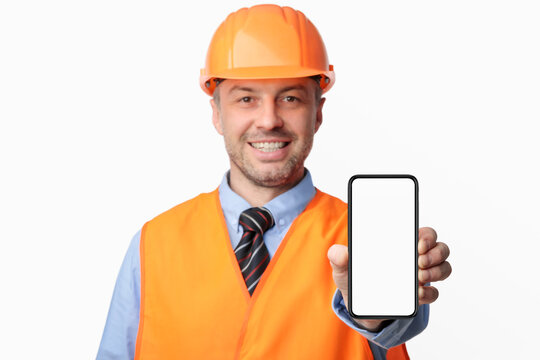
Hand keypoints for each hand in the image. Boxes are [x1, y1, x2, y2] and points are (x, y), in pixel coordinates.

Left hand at [327, 226, 451, 330]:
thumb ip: (338, 258)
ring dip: (436, 271)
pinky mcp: (420, 296)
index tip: (418, 242)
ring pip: (444, 267)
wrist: (359, 307)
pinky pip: (434, 293)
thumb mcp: (343, 268)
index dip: (427, 235)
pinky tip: (418, 294)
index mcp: (399, 244)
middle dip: (435, 252)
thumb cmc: (355, 280)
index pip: (423, 232)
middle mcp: (415, 257)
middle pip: (440, 247)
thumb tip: (339, 252)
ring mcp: (421, 276)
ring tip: (419, 277)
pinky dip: (429, 293)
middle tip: (419, 260)